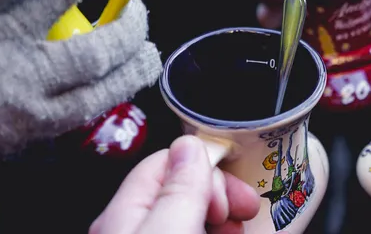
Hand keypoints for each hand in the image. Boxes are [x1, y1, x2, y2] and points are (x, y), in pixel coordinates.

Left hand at [90, 136, 259, 233]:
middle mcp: (132, 228)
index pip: (166, 163)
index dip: (207, 169)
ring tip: (241, 228)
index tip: (237, 189)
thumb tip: (188, 145)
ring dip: (222, 216)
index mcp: (124, 214)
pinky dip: (215, 231)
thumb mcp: (170, 232)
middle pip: (180, 190)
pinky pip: (189, 231)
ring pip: (188, 216)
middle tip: (247, 210)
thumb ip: (179, 190)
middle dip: (220, 193)